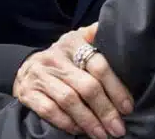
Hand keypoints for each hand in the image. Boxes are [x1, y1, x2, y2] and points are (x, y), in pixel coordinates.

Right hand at [13, 23, 132, 138]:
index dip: (115, 87)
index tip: (127, 107)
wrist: (27, 68)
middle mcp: (56, 57)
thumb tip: (115, 26)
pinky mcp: (28, 92)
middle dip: (105, 110)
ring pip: (69, 100)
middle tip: (118, 128)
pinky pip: (50, 110)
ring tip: (102, 134)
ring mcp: (41, 75)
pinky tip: (79, 130)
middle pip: (86, 86)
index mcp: (72, 42)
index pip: (98, 64)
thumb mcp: (77, 40)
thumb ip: (95, 35)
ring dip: (88, 121)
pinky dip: (66, 122)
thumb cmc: (63, 57)